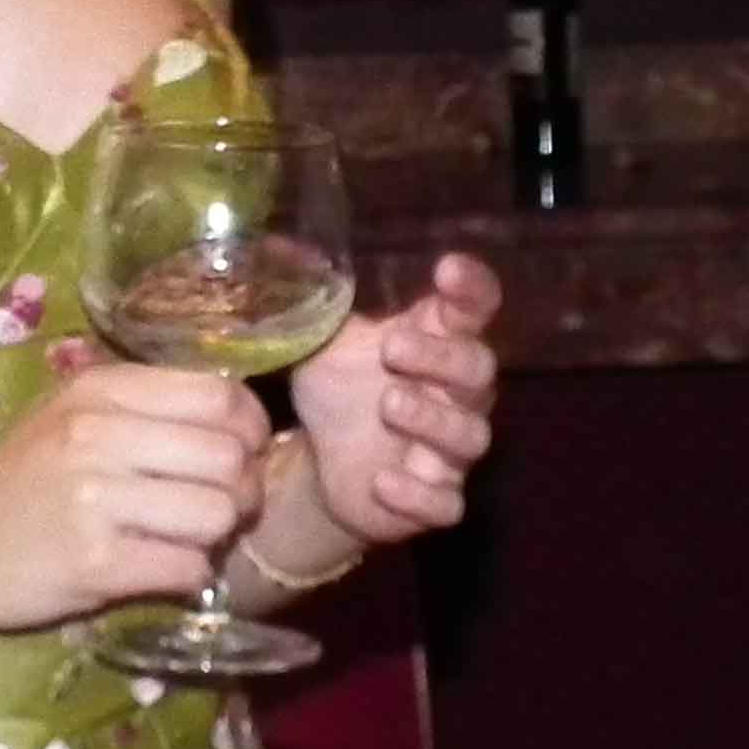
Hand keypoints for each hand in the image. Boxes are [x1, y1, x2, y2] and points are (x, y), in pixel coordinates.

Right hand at [0, 361, 269, 635]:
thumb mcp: (69, 417)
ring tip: (183, 540)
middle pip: (230, 457)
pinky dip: (186, 577)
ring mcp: (95, 497)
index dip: (250, 430)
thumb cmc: (15, 481)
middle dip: (242, 491)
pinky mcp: (94, 562)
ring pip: (217, 514)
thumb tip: (238, 423)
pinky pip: (187, 568)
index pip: (221, 395)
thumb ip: (144, 409)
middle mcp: (98, 433)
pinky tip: (157, 571)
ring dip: (214, 537)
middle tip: (218, 509)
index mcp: (99, 388)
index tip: (240, 455)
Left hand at [284, 251, 500, 544]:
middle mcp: (456, 394)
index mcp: (438, 342)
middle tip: (393, 347)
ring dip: (432, 420)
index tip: (449, 269)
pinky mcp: (435, 500)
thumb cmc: (341, 390)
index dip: (472, 288)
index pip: (474, 307)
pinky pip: (445, 502)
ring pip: (470, 436)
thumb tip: (269, 246)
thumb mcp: (322, 341)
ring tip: (388, 405)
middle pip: (478, 370)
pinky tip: (382, 482)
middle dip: (442, 358)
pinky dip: (417, 494)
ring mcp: (449, 451)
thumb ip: (312, 300)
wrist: (325, 466)